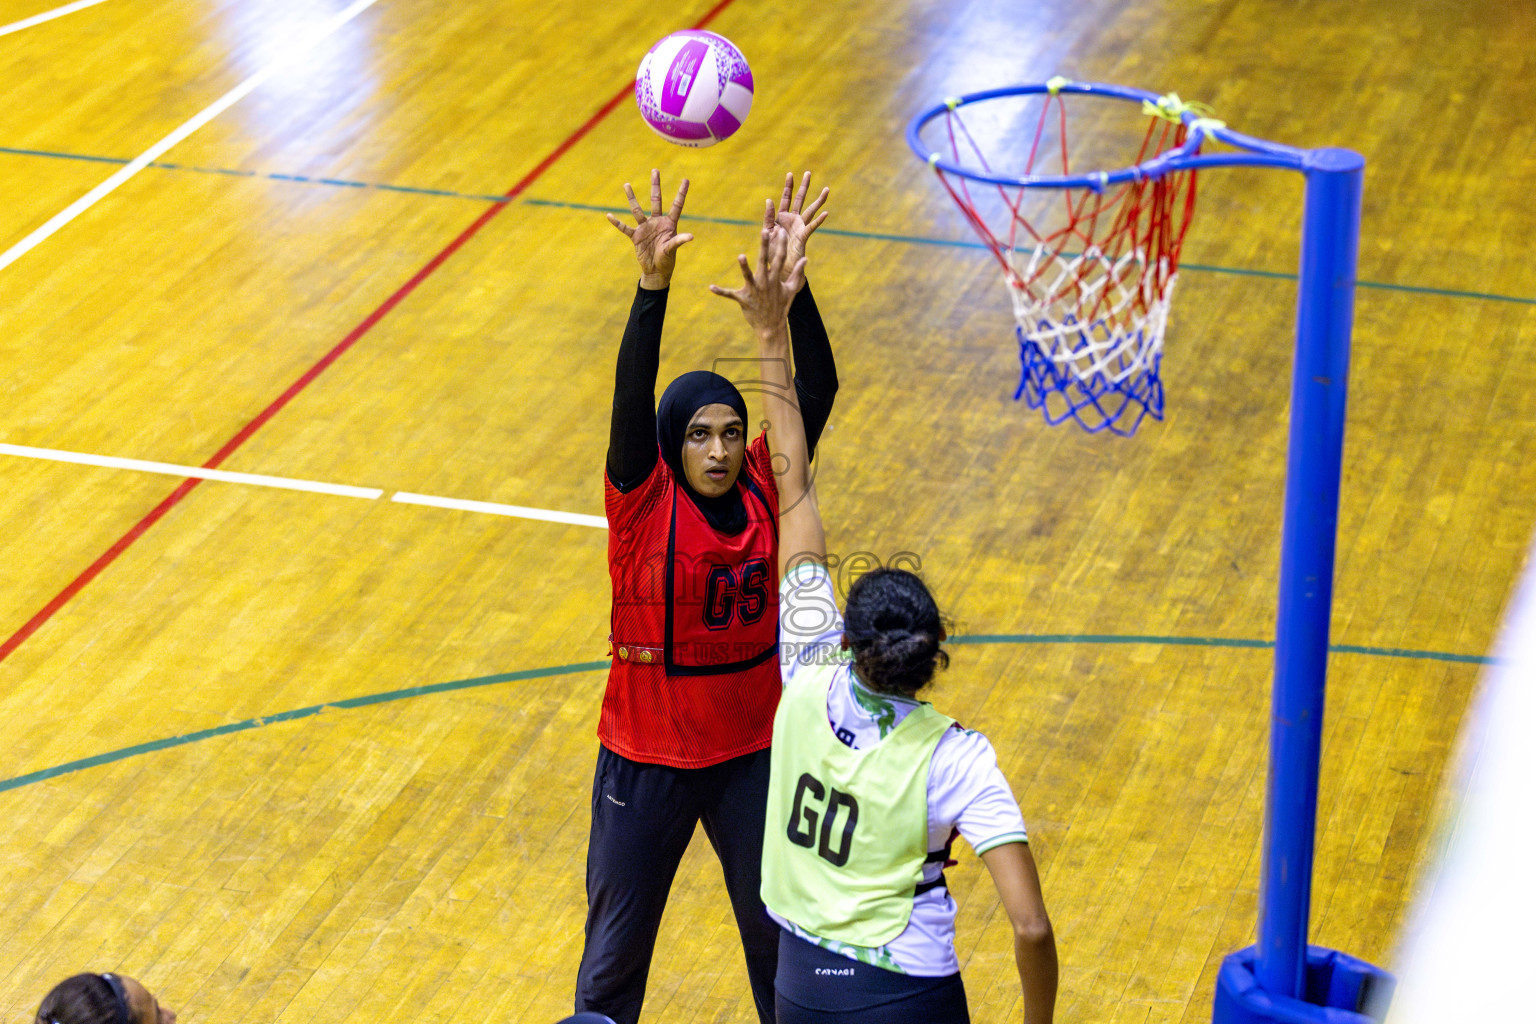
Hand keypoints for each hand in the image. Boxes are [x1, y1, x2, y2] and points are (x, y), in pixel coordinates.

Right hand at [606, 169, 693, 288]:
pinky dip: (617, 223)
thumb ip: (679, 241)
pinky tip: (609, 215)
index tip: (686, 179)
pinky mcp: (635, 236)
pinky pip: (625, 228)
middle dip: (656, 186)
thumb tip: (691, 237)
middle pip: (656, 200)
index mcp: (669, 224)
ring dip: (631, 198)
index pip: (676, 205)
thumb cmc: (667, 260)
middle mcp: (657, 222)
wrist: (656, 271)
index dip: (681, 193)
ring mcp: (645, 228)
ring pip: (637, 209)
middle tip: (655, 170)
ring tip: (626, 184)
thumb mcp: (672, 250)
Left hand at [709, 202, 806, 335]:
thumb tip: (805, 259)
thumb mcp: (791, 289)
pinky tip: (711, 287)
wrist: (772, 327)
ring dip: (744, 266)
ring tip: (741, 256)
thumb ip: (797, 273)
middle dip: (765, 246)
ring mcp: (754, 291)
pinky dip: (721, 291)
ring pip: (748, 276)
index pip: (780, 258)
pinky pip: (730, 295)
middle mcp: (765, 283)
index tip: (781, 231)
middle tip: (765, 232)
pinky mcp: (744, 300)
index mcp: (775, 279)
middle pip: (765, 261)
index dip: (781, 244)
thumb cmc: (781, 306)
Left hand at [774, 172, 828, 278]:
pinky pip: (811, 227)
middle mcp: (792, 220)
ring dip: (819, 200)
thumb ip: (768, 216)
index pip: (786, 198)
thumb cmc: (771, 251)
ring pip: (810, 210)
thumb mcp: (767, 231)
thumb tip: (769, 200)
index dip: (788, 187)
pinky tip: (826, 213)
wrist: (778, 268)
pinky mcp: (803, 237)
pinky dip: (819, 220)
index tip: (790, 173)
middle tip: (808, 172)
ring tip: (827, 189)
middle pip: (800, 200)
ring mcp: (799, 227)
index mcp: (781, 217)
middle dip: (804, 186)